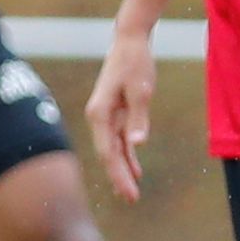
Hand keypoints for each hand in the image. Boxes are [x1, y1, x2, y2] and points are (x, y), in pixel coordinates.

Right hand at [85, 33, 159, 202]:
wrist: (130, 40)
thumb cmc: (135, 62)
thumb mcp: (141, 89)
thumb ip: (138, 117)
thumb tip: (136, 144)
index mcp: (99, 113)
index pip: (108, 152)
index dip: (119, 174)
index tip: (130, 193)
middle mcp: (98, 117)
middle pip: (108, 154)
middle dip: (119, 177)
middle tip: (131, 200)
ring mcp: (106, 116)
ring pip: (114, 149)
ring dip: (123, 169)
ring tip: (131, 192)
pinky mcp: (115, 112)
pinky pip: (120, 139)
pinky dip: (127, 155)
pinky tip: (136, 170)